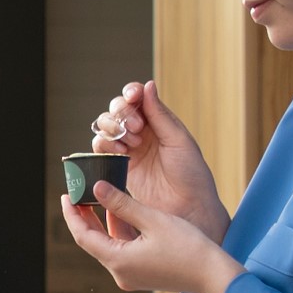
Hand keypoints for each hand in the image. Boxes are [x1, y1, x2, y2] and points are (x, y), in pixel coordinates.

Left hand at [62, 183, 245, 292]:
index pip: (83, 236)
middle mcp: (121, 272)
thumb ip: (122, 203)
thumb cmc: (188, 247)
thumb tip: (97, 188)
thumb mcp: (152, 219)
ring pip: (109, 244)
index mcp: (118, 261)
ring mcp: (131, 275)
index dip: (72, 215)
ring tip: (102, 195)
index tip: (66, 196)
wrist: (214, 275)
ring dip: (105, 222)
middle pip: (93, 241)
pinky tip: (124, 211)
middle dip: (86, 217)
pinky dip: (121, 231)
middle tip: (79, 193)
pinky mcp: (142, 274)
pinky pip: (123, 249)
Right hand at [90, 81, 227, 240]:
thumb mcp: (178, 139)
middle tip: (136, 128)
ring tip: (131, 143)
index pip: (137, 98)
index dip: (131, 93)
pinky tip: (120, 152)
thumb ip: (159, 114)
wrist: (187, 208)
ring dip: (113, 129)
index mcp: (159, 121)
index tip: (133, 97)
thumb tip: (147, 85)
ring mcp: (128, 149)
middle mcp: (141, 132)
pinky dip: (105, 144)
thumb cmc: (191, 174)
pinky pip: (101, 149)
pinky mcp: (118, 167)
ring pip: (106, 127)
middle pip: (117, 110)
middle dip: (122, 114)